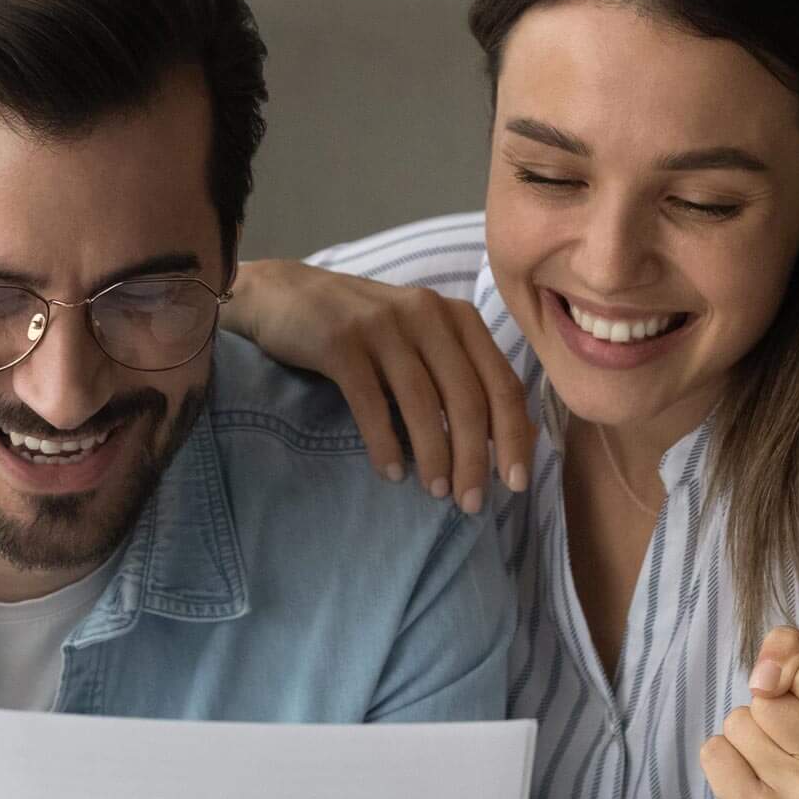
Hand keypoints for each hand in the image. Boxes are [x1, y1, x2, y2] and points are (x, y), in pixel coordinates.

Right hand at [224, 258, 530, 512]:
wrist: (283, 295)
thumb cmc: (360, 329)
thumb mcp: (419, 340)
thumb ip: (460, 375)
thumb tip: (504, 440)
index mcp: (457, 317)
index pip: (502, 382)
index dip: (514, 437)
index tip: (515, 484)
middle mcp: (427, 314)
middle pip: (467, 397)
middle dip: (475, 458)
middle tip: (471, 503)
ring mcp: (383, 325)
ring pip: (423, 401)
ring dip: (434, 455)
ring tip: (436, 492)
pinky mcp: (340, 341)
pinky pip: (371, 402)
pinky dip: (385, 442)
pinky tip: (392, 472)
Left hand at [699, 627, 798, 798]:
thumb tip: (764, 673)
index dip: (795, 675)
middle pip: (770, 699)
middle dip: (770, 709)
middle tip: (793, 744)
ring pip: (740, 722)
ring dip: (747, 735)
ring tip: (775, 764)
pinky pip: (714, 751)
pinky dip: (724, 759)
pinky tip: (753, 782)